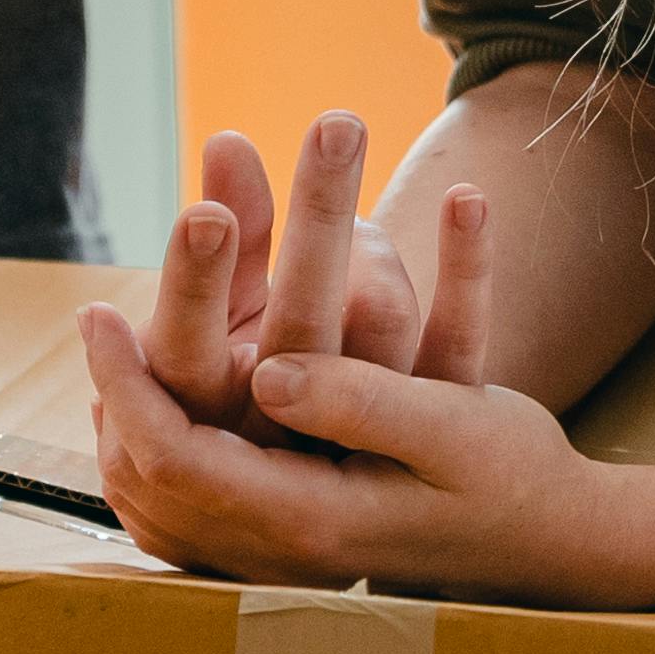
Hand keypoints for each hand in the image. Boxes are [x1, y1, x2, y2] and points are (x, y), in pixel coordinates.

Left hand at [79, 301, 634, 600]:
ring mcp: (286, 557)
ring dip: (133, 426)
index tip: (99, 311)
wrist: (556, 547)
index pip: (175, 454)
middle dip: (116, 398)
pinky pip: (199, 508)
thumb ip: (360, 400)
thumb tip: (269, 373)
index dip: (126, 382)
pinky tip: (163, 408)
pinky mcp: (296, 546)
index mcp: (313, 518)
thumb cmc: (515, 476)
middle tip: (96, 322)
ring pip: (167, 501)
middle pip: (154, 480)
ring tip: (115, 359)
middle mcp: (284, 548)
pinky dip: (167, 455)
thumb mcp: (452, 424)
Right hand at [131, 114, 469, 444]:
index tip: (209, 211)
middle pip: (299, 328)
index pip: (186, 347)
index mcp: (206, 416)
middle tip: (337, 132)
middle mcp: (288, 433)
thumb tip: (229, 138)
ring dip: (380, 244)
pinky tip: (469, 200)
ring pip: (381, 332)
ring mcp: (368, 433)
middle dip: (317, 223)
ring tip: (364, 167)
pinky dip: (467, 268)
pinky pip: (458, 344)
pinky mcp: (436, 420)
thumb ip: (220, 246)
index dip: (197, 280)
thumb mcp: (214, 334)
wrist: (322, 521)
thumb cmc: (236, 403)